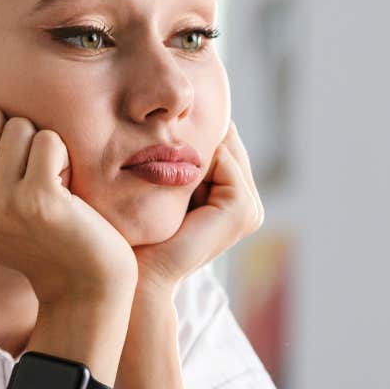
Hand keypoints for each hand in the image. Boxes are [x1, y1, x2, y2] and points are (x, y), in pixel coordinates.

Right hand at [0, 106, 136, 306]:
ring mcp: (0, 202)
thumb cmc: (38, 238)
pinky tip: (66, 187)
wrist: (80, 284)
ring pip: (18, 125)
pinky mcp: (38, 199)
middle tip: (30, 171)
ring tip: (49, 181)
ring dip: (42, 145)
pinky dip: (64, 155)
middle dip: (14, 133)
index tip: (2, 165)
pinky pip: (48, 140)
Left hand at [133, 120, 263, 298]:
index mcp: (233, 198)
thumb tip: (163, 113)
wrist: (139, 274)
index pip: (220, 142)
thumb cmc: (139, 235)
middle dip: (195, 131)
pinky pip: (223, 159)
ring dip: (192, 143)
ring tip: (157, 146)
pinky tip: (165, 164)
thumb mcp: (160, 188)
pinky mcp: (242, 210)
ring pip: (223, 147)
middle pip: (225, 142)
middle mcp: (247, 204)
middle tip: (157, 124)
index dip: (190, 129)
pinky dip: (197, 156)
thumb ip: (177, 158)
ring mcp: (250, 209)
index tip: (156, 123)